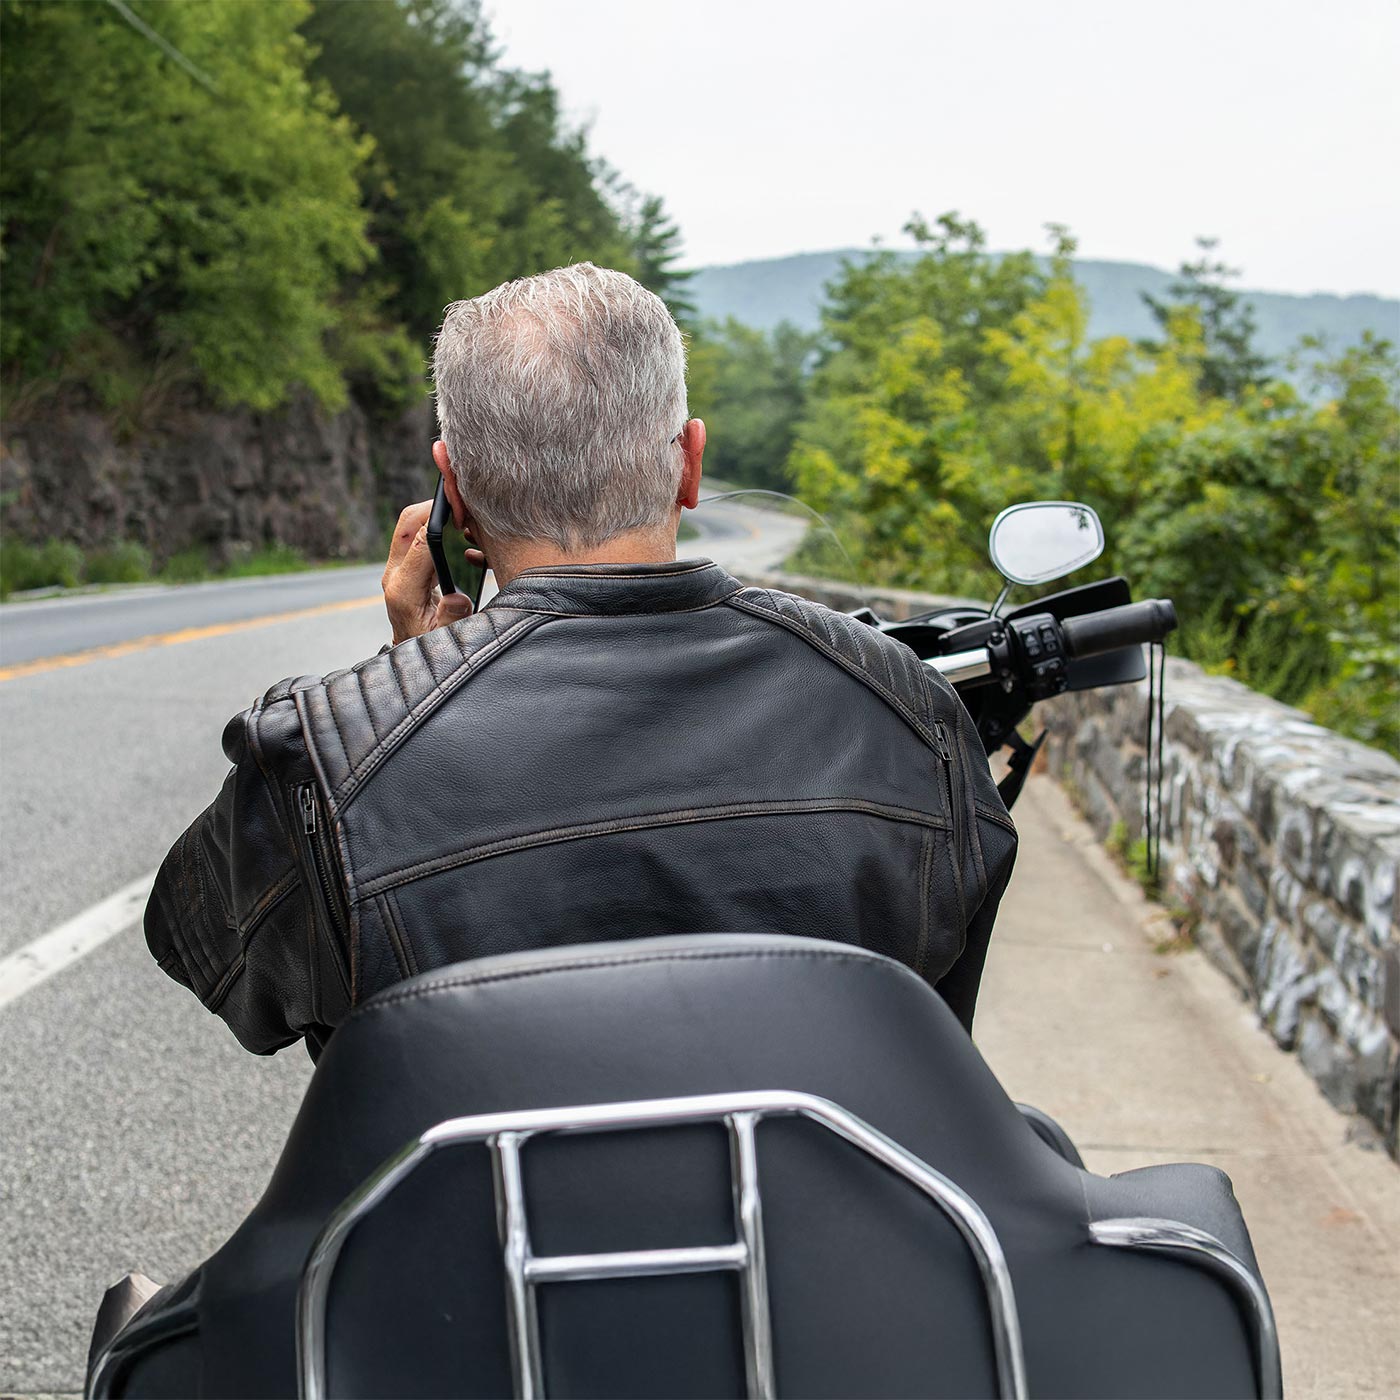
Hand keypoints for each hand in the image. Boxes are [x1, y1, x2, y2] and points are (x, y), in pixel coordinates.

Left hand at [381, 500, 485, 644]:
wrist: (410, 655)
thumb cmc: (429, 648)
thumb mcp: (445, 639)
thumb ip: (451, 618)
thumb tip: (458, 598)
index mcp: (402, 591)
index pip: (420, 543)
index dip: (440, 522)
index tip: (462, 512)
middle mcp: (394, 575)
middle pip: (407, 523)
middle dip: (432, 507)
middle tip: (461, 503)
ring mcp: (397, 569)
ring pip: (410, 525)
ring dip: (433, 514)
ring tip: (462, 514)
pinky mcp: (404, 567)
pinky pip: (416, 536)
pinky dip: (433, 526)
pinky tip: (456, 529)